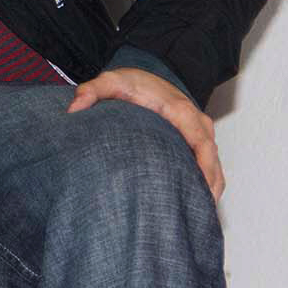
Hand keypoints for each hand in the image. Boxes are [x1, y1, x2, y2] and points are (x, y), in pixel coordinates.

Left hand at [67, 66, 223, 201]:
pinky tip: (196, 200)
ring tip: (199, 215)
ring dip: (211, 187)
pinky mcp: (196, 135)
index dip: (206, 170)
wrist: (145, 72)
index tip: (202, 193)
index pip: (203, 144)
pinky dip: (208, 179)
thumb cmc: (131, 80)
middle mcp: (197, 121)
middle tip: (200, 215)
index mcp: (181, 111)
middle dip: (210, 187)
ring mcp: (200, 128)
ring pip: (214, 163)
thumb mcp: (109, 81)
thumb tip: (73, 109)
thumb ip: (91, 91)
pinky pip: (208, 160)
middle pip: (212, 159)